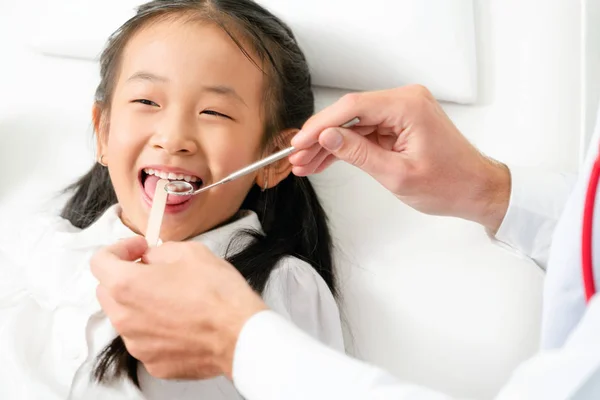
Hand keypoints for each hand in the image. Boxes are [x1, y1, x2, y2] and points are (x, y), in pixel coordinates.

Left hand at [90, 237, 266, 379]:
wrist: (240, 334)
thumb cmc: (218, 293)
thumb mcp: (190, 252)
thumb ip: (159, 252)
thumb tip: (151, 259)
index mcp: (127, 285)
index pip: (100, 261)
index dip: (119, 249)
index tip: (139, 250)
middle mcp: (124, 318)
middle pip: (107, 291)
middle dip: (125, 277)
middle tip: (154, 271)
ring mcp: (137, 344)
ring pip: (125, 318)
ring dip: (140, 304)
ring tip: (173, 299)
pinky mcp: (153, 363)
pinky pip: (144, 340)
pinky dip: (155, 329)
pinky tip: (181, 321)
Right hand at [290, 85, 510, 232]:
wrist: (476, 190)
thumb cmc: (449, 184)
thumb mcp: (396, 174)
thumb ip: (358, 153)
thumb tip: (327, 137)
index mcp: (408, 106)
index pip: (352, 108)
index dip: (321, 125)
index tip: (300, 142)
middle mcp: (406, 101)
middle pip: (350, 114)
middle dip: (321, 137)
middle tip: (297, 157)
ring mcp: (403, 111)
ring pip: (354, 124)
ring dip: (330, 144)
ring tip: (306, 163)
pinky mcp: (401, 123)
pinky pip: (366, 132)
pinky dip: (347, 147)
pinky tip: (325, 160)